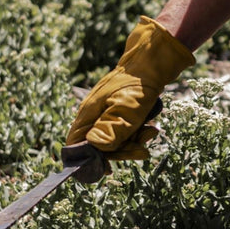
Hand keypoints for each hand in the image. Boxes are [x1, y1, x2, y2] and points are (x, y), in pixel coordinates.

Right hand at [65, 17, 193, 159]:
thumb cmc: (140, 83)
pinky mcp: (118, 110)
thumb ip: (112, 128)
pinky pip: (124, 130)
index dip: (88, 160)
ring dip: (133, 142)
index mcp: (89, 114)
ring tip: (151, 132)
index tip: (108, 168)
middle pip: (97, 146)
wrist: (154, 60)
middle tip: (141, 150)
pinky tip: (151, 128)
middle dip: (120, 152)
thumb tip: (94, 147)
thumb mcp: (129, 108)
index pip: (75, 146)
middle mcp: (93, 114)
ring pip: (113, 140)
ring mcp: (105, 112)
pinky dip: (137, 133)